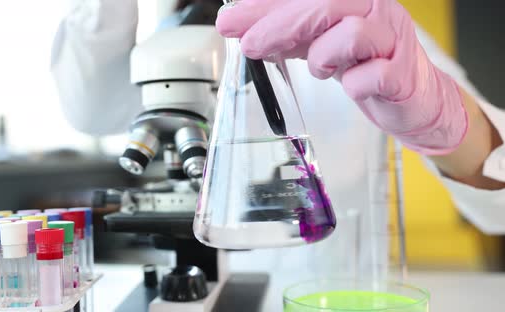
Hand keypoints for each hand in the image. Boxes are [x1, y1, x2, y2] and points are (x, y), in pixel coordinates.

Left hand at [216, 0, 467, 155]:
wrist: (414, 99)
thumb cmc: (367, 65)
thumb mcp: (322, 44)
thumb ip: (290, 35)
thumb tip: (246, 29)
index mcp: (354, 0)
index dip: (265, 6)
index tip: (230, 21)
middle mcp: (375, 11)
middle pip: (325, 5)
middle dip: (278, 25)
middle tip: (249, 44)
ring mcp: (393, 41)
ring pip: (351, 34)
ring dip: (322, 56)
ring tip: (321, 69)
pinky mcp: (402, 76)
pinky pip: (373, 75)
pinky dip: (354, 84)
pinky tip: (352, 87)